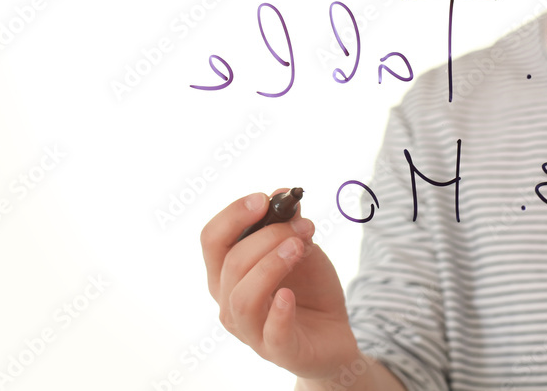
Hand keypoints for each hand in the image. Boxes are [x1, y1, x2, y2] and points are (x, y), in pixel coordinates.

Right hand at [201, 190, 359, 378]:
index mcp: (226, 273)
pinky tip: (290, 294)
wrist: (334, 333)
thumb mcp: (301, 248)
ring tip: (299, 248)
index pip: (212, 239)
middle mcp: (229, 302)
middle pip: (230, 263)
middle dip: (267, 236)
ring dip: (271, 265)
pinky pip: (271, 333)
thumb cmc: (308, 289)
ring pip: (243, 297)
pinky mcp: (279, 352)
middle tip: (301, 226)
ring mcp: (251, 331)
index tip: (263, 199)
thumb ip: (289, 224)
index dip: (233, 215)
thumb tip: (283, 194)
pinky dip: (279, 311)